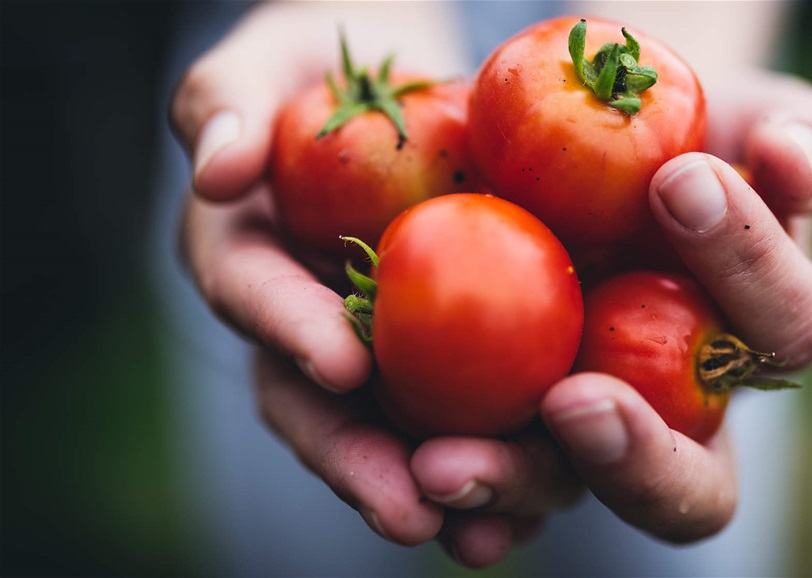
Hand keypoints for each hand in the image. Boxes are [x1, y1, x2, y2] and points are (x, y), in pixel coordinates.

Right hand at [170, 0, 479, 553]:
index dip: (289, 333)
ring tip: (493, 529)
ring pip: (398, 430)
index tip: (341, 362)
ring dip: (445, 488)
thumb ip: (225, 102)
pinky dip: (506, 455)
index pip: (256, 300)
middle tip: (411, 508)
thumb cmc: (320, 63)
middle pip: (322, 407)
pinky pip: (472, 410)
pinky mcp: (449, 352)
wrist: (397, 82)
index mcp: (250, 259)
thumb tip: (217, 168)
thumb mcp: (268, 59)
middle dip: (362, 463)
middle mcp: (307, 321)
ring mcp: (378, 346)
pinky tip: (549, 493)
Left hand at [410, 68, 811, 565]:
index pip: (786, 327)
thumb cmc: (701, 138)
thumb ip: (810, 138)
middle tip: (571, 403)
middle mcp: (683, 412)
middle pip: (688, 486)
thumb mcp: (764, 119)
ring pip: (565, 489)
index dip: (747, 266)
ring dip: (511, 484)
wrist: (602, 152)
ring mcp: (590, 425)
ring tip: (441, 465)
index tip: (678, 179)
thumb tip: (793, 160)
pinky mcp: (504, 416)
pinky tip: (403, 468)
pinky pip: (480, 467)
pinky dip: (448, 481)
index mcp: (762, 338)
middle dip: (637, 459)